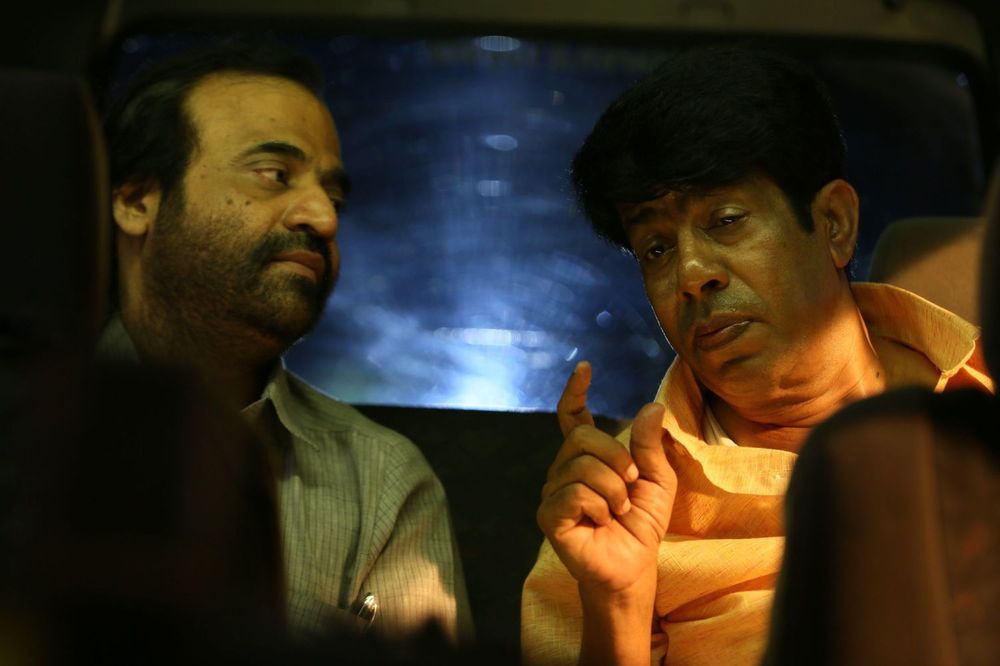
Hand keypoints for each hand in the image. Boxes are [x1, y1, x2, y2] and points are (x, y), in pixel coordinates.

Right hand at [538, 361, 676, 593]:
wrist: (634, 566)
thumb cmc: (642, 523)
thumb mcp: (657, 480)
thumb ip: (650, 445)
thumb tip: (653, 405)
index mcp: (587, 456)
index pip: (572, 416)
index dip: (575, 391)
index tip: (585, 368)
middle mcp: (563, 469)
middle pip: (581, 439)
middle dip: (616, 457)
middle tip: (630, 482)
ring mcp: (552, 492)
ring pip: (582, 467)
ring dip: (613, 489)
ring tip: (618, 509)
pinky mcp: (549, 515)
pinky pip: (574, 493)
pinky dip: (599, 506)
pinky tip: (601, 521)